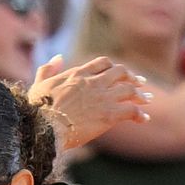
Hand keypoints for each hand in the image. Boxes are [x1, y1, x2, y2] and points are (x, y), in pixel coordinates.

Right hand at [29, 52, 153, 150]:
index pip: (102, 63)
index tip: (119, 72)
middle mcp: (93, 82)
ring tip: (148, 100)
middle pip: (120, 72)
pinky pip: (131, 111)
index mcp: (78, 74)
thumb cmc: (37, 109)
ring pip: (129, 90)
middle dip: (132, 77)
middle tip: (140, 83)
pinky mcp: (109, 114)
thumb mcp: (39, 84)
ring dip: (140, 95)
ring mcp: (103, 97)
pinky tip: (144, 119)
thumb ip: (48, 69)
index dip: (113, 67)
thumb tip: (58, 57)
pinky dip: (140, 114)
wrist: (43, 127)